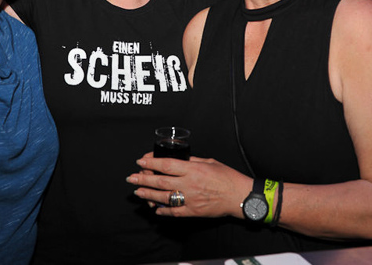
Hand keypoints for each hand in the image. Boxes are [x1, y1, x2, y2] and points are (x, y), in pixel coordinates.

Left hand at [126, 152, 250, 218]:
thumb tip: (178, 159)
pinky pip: (174, 212)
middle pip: (160, 181)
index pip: (166, 165)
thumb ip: (192, 161)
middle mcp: (189, 184)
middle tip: (131, 177)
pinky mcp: (193, 211)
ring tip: (138, 191)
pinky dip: (163, 211)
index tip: (140, 161)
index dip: (151, 163)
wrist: (239, 196)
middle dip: (143, 179)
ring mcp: (190, 199)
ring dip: (148, 194)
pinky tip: (155, 208)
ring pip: (164, 197)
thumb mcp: (209, 162)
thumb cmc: (227, 177)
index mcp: (193, 169)